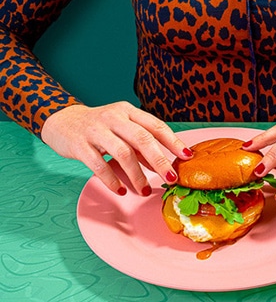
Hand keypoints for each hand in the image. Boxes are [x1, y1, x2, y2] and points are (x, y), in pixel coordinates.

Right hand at [41, 102, 192, 195]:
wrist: (62, 121)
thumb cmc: (99, 128)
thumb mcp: (122, 129)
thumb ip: (141, 145)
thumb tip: (164, 165)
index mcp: (128, 111)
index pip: (156, 125)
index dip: (173, 141)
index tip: (187, 156)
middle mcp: (114, 117)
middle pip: (142, 139)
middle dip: (160, 161)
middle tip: (171, 179)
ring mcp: (96, 130)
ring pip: (123, 153)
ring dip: (137, 175)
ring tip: (144, 190)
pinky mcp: (80, 145)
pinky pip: (99, 165)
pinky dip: (112, 180)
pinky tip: (121, 190)